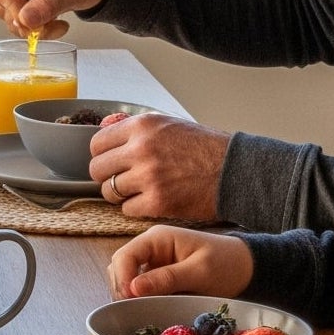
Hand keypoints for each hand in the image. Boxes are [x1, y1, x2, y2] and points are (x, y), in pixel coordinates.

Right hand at [0, 0, 118, 38]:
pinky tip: (55, 24)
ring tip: (57, 26)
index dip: (17, 14)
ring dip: (33, 28)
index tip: (37, 25)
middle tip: (48, 28)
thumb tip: (24, 21)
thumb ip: (48, 5)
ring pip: (11, 16)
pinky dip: (37, 27)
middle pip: (2, 7)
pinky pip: (22, 19)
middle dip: (24, 24)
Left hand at [88, 112, 230, 220]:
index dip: (102, 155)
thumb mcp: (170, 124)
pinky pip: (127, 209)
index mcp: (143, 126)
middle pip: (97, 169)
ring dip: (119, 195)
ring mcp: (148, 176)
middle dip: (106, 176)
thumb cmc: (206, 148)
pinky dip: (135, 208)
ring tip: (137, 191)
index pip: (98, 143)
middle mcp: (142, 148)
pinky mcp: (157, 202)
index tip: (110, 161)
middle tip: (120, 179)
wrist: (236, 171)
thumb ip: (137, 129)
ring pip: (109, 191)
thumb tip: (107, 131)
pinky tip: (150, 201)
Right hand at [108, 226, 253, 300]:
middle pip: (119, 267)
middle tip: (136, 309)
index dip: (122, 279)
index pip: (124, 256)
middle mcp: (150, 247)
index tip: (130, 300)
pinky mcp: (158, 275)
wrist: (247, 267)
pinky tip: (151, 308)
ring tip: (143, 310)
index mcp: (157, 238)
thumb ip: (167, 278)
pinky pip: (140, 287)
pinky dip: (141, 298)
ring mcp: (153, 262)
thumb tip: (133, 289)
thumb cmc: (227, 264)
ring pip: (126, 278)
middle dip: (123, 288)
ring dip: (130, 294)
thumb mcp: (200, 272)